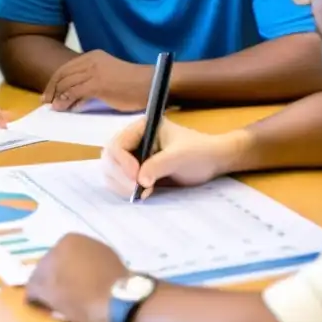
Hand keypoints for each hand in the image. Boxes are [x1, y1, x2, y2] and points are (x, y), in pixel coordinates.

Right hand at [26, 233, 127, 321]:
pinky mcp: (112, 257)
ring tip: (75, 296)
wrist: (121, 301)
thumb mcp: (51, 295)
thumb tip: (31, 288)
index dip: (39, 285)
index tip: (42, 300)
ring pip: (76, 263)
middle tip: (58, 299)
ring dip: (73, 276)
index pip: (42, 265)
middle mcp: (81, 238)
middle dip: (56, 278)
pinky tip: (90, 290)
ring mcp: (98, 246)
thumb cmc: (81, 298)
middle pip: (60, 262)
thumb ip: (35, 287)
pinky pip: (92, 266)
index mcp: (64, 242)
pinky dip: (88, 276)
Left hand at [42, 51, 152, 111]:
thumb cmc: (132, 84)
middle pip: (63, 74)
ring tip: (55, 108)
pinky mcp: (98, 84)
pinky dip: (67, 101)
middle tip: (47, 102)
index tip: (48, 94)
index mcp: (93, 56)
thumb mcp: (107, 75)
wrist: (150, 84)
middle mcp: (91, 60)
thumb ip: (90, 80)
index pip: (66, 68)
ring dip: (58, 97)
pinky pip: (75, 92)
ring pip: (67, 83)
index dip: (54, 82)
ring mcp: (94, 71)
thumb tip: (73, 94)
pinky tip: (66, 108)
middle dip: (52, 89)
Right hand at [102, 118, 242, 199]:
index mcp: (141, 128)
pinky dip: (126, 190)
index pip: (118, 144)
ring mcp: (132, 156)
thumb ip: (158, 165)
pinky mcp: (135, 171)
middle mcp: (132, 140)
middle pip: (109, 159)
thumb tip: (139, 180)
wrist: (212, 162)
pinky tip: (144, 193)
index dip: (122, 163)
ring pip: (111, 172)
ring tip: (142, 192)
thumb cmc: (198, 152)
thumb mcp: (180, 157)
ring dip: (121, 185)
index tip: (136, 178)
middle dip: (119, 176)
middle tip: (136, 190)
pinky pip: (119, 182)